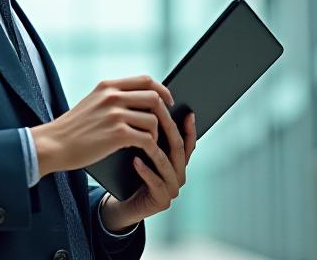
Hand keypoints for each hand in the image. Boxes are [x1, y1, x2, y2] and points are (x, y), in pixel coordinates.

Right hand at [29, 75, 175, 176]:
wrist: (53, 144)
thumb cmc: (73, 128)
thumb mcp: (92, 102)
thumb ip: (112, 97)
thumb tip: (140, 100)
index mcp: (107, 86)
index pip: (145, 80)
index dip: (161, 90)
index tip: (167, 101)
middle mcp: (112, 96)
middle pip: (154, 97)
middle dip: (164, 113)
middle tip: (165, 125)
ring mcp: (115, 115)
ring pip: (153, 119)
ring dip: (157, 133)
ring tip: (152, 142)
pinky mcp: (117, 134)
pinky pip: (147, 138)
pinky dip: (151, 147)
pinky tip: (147, 152)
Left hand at [99, 112, 196, 231]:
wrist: (126, 204)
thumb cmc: (135, 176)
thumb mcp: (146, 155)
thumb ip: (154, 140)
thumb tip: (152, 112)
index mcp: (179, 164)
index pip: (189, 143)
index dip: (190, 128)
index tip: (188, 112)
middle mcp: (179, 175)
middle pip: (178, 149)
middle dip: (170, 129)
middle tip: (160, 114)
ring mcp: (172, 189)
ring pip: (166, 164)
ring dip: (154, 149)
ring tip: (144, 137)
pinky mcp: (162, 201)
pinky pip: (155, 182)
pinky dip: (145, 171)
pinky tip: (135, 161)